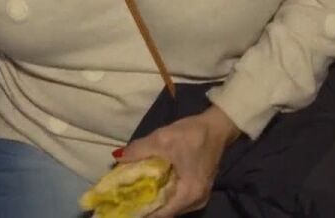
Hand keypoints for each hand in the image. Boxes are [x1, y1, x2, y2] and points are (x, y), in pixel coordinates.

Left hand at [116, 107, 240, 217]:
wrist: (217, 126)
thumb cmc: (192, 134)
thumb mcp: (162, 139)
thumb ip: (139, 150)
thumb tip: (118, 159)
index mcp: (190, 194)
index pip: (162, 214)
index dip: (142, 211)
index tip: (124, 206)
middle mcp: (196, 201)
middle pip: (166, 212)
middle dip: (145, 205)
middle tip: (125, 198)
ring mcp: (199, 198)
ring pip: (171, 206)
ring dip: (154, 200)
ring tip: (133, 193)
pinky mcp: (197, 191)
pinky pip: (176, 199)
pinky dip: (162, 195)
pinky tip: (149, 187)